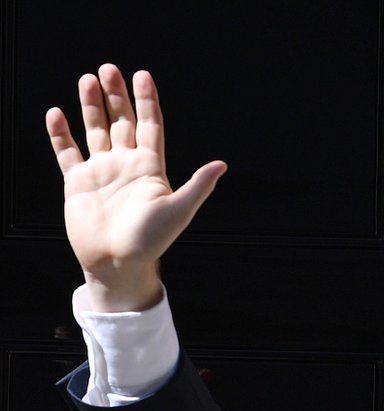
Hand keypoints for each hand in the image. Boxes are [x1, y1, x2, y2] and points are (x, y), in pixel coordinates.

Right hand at [46, 64, 225, 310]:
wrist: (118, 264)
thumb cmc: (151, 241)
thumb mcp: (178, 211)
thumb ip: (198, 186)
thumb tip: (222, 165)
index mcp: (151, 169)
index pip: (151, 126)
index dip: (147, 102)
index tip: (143, 76)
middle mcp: (126, 166)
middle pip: (122, 122)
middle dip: (116, 96)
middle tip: (109, 69)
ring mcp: (102, 173)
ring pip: (96, 131)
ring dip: (92, 106)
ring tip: (88, 79)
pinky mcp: (78, 183)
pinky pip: (68, 152)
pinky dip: (61, 133)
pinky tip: (57, 113)